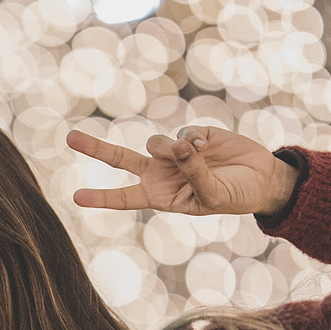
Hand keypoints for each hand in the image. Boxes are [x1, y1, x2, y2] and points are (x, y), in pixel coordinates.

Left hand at [67, 125, 298, 217]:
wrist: (261, 178)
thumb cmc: (235, 196)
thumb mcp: (213, 194)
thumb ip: (193, 172)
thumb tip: (177, 145)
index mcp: (161, 196)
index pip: (125, 197)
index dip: (101, 197)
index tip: (76, 198)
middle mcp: (161, 173)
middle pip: (121, 159)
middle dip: (95, 148)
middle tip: (69, 138)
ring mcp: (174, 152)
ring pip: (155, 143)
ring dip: (172, 148)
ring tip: (196, 155)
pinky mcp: (191, 133)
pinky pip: (182, 131)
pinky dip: (195, 139)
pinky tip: (209, 146)